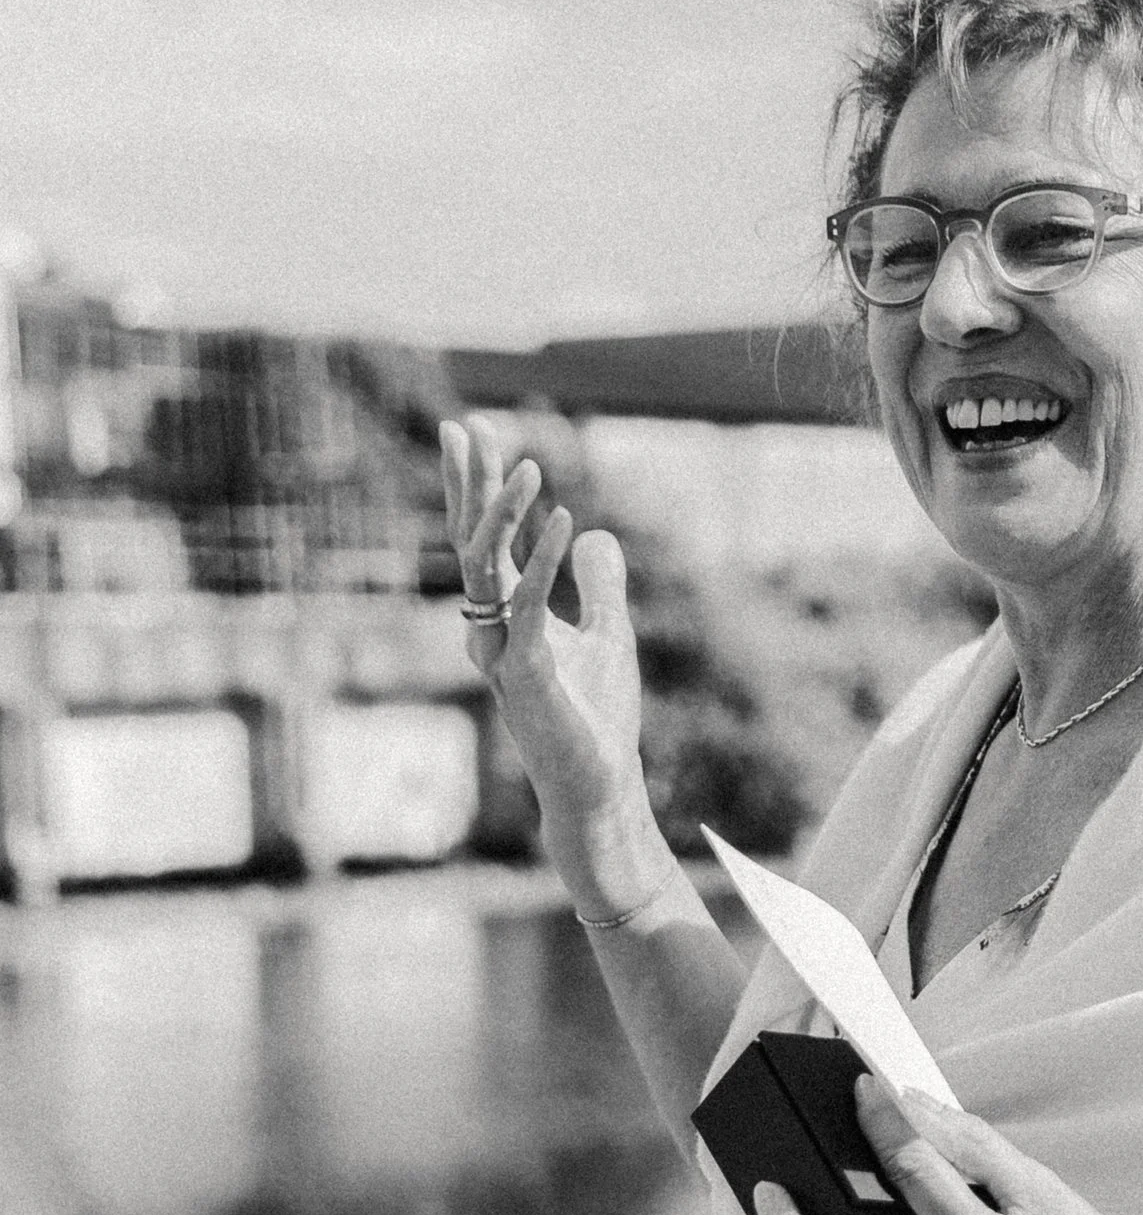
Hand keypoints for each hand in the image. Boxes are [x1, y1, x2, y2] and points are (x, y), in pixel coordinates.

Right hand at [439, 418, 655, 901]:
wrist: (599, 786)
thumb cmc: (595, 719)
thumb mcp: (608, 635)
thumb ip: (598, 585)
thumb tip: (595, 533)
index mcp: (506, 615)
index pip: (484, 540)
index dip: (476, 488)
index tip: (470, 432)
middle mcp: (492, 628)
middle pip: (472, 543)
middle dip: (469, 486)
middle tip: (463, 427)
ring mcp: (503, 651)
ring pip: (485, 570)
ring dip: (501, 514)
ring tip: (524, 463)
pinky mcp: (527, 675)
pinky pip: (529, 607)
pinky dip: (546, 563)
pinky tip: (565, 520)